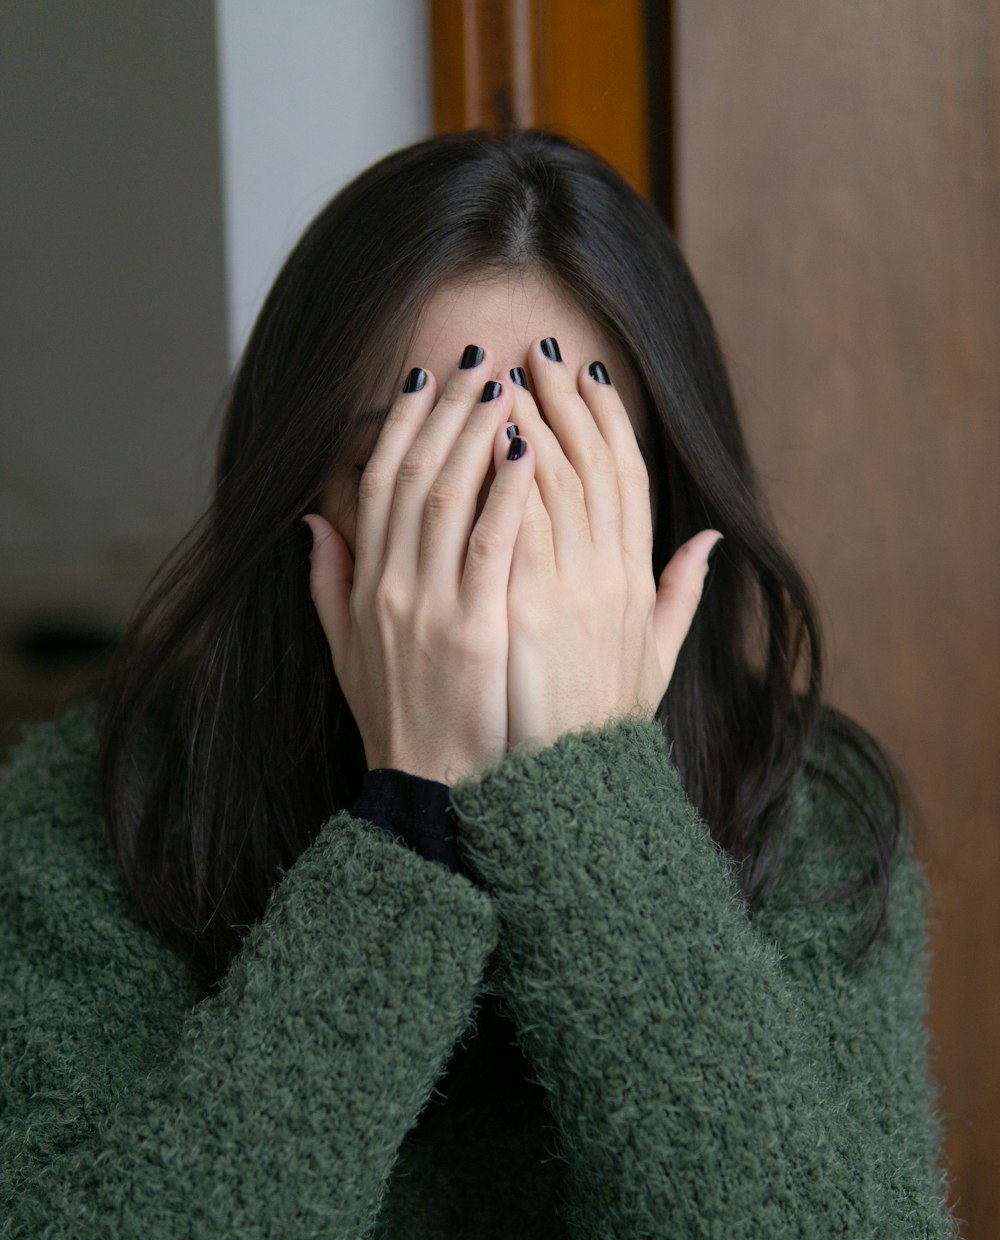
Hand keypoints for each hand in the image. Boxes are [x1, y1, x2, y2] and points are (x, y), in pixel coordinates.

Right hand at [303, 348, 535, 784]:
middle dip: (445, 411)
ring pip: (446, 497)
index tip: (424, 382)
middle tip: (480, 362)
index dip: (400, 428)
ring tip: (505, 385)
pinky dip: (504, 492)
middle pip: (412, 476)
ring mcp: (428, 606)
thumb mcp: (347, 653)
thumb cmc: (399, 721)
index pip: (376, 486)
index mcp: (366, 586)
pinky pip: (489, 545)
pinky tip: (525, 449)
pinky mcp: (472, 629)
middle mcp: (390, 586)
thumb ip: (328, 585)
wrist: (430, 790)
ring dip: (474, 433)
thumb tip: (313, 523)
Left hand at [504, 338, 721, 752]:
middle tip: (540, 349)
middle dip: (564, 402)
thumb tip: (710, 544)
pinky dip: (500, 476)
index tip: (589, 378)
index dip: (609, 423)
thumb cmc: (601, 727)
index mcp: (635, 583)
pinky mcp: (520, 613)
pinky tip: (483, 433)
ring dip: (527, 421)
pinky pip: (510, 526)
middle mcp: (609, 579)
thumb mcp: (654, 662)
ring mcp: (565, 594)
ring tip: (504, 373)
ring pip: (551, 483)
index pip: (628, 481)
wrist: (566, 788)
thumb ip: (681, 598)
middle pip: (590, 466)